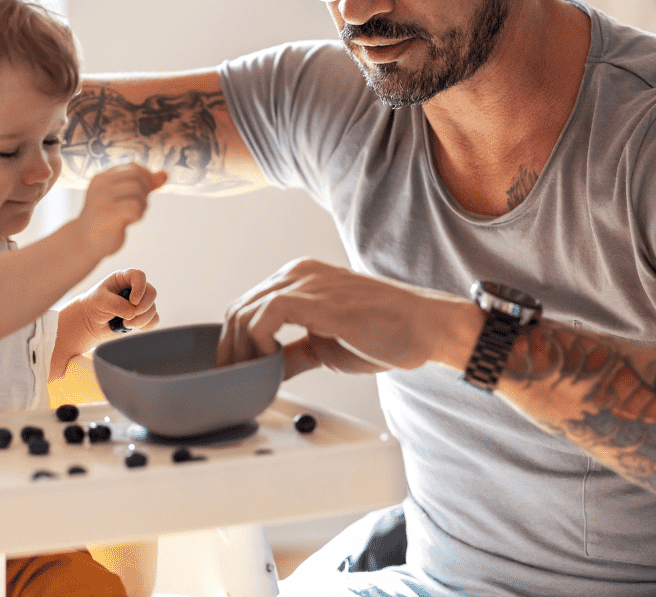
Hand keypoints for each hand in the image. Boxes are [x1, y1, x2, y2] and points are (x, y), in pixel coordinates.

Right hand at [74, 161, 165, 257]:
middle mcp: (100, 185)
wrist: (85, 243)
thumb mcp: (122, 198)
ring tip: (133, 215)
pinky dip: (138, 215)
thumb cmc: (106, 218)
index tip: (144, 194)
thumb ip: (143, 185)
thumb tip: (165, 174)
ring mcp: (102, 199)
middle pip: (137, 177)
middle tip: (139, 206)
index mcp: (102, 177)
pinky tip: (129, 222)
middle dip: (145, 191)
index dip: (146, 178)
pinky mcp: (107, 215)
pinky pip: (135, 208)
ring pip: (137, 192)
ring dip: (143, 205)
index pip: (133, 167)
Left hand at [75, 268, 159, 345]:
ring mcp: (140, 302)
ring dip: (142, 319)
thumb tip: (133, 313)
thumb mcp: (100, 301)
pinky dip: (147, 325)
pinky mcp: (142, 316)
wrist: (91, 322)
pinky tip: (134, 327)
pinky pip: (154, 319)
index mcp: (124, 278)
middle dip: (144, 306)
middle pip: (151, 292)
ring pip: (153, 308)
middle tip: (131, 315)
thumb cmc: (94, 305)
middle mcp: (135, 288)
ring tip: (126, 324)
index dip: (140, 288)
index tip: (133, 301)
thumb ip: (116, 304)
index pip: (139, 276)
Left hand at [215, 257, 476, 378]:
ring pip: (246, 312)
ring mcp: (306, 281)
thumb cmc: (386, 333)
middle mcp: (298, 273)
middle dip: (231, 350)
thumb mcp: (327, 344)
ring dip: (241, 352)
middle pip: (240, 309)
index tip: (237, 373)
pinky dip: (259, 344)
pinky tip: (271, 365)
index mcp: (300, 279)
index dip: (235, 342)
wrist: (424, 327)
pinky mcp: (316, 298)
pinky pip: (265, 316)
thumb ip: (295, 352)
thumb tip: (269, 370)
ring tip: (254, 380)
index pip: (249, 306)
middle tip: (237, 383)